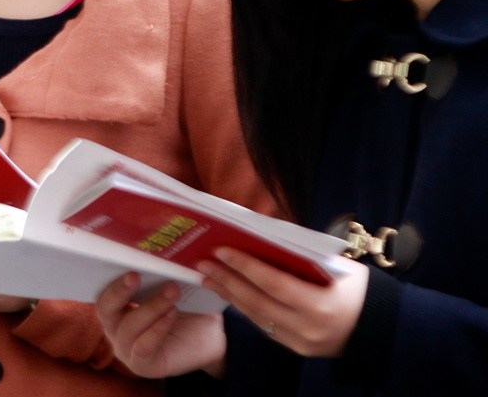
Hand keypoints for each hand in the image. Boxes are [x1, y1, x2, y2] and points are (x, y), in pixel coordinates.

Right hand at [97, 273, 226, 378]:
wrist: (210, 335)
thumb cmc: (184, 306)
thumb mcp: (167, 287)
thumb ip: (155, 274)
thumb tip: (149, 250)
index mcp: (116, 308)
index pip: (101, 294)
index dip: (110, 280)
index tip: (126, 265)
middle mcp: (115, 329)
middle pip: (105, 310)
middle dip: (119, 292)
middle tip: (135, 275)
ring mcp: (126, 349)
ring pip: (129, 327)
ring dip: (151, 307)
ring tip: (172, 291)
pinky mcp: (142, 365)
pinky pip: (143, 347)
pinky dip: (157, 328)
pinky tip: (172, 314)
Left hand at [198, 248, 368, 357]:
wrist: (383, 328)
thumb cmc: (360, 289)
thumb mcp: (339, 268)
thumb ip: (303, 258)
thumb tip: (262, 238)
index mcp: (321, 305)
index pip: (274, 283)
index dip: (245, 266)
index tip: (221, 250)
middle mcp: (308, 328)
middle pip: (257, 301)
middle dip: (227, 280)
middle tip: (203, 262)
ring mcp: (301, 342)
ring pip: (256, 316)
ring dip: (229, 295)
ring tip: (207, 277)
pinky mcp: (296, 348)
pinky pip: (264, 326)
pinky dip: (245, 308)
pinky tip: (229, 293)